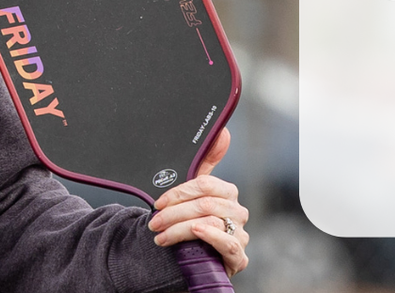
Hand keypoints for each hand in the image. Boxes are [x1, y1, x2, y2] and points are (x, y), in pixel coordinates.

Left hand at [148, 128, 248, 274]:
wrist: (192, 261)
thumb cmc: (191, 224)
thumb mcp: (191, 196)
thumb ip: (202, 165)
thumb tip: (222, 132)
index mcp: (227, 193)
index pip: (205, 185)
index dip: (178, 193)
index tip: (158, 203)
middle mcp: (237, 212)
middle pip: (205, 204)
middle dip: (174, 213)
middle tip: (154, 222)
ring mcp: (240, 234)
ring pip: (211, 222)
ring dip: (180, 228)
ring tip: (160, 236)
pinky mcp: (239, 257)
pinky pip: (228, 243)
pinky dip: (210, 236)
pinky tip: (195, 232)